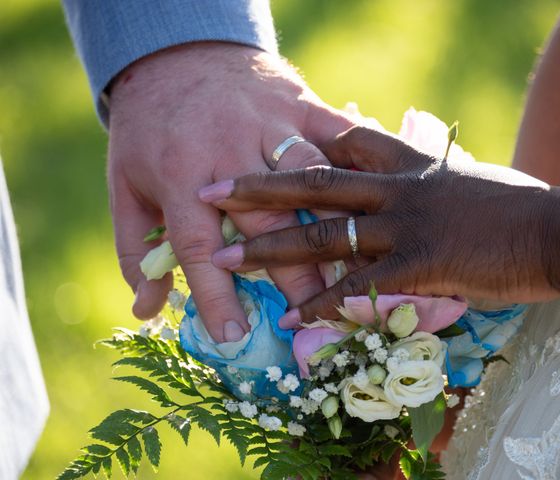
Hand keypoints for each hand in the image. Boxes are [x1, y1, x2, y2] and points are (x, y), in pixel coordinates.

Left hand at [107, 42, 351, 340]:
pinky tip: (382, 201)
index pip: (198, 247)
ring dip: (337, 230)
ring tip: (355, 272)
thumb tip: (146, 310)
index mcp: (180, 174)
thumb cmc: (150, 130)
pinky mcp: (302, 105)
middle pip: (268, 224)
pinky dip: (361, 169)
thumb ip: (134, 249)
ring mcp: (272, 125)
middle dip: (293, 275)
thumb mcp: (126, 187)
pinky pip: (339, 137)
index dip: (216, 296)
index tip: (235, 336)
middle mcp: (230, 150)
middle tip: (317, 315)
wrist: (177, 56)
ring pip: (314, 185)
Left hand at [202, 126, 559, 326]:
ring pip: (324, 234)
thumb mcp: (467, 179)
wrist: (557, 229)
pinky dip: (324, 304)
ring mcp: (405, 226)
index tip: (264, 146)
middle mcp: (397, 189)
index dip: (303, 144)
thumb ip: (430, 180)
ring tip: (227, 258)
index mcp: (409, 166)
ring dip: (272, 248)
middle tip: (213, 191)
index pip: (346, 142)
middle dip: (260, 187)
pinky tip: (292, 319)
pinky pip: (360, 286)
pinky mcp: (420, 265)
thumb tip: (417, 180)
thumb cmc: (517, 208)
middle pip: (315, 182)